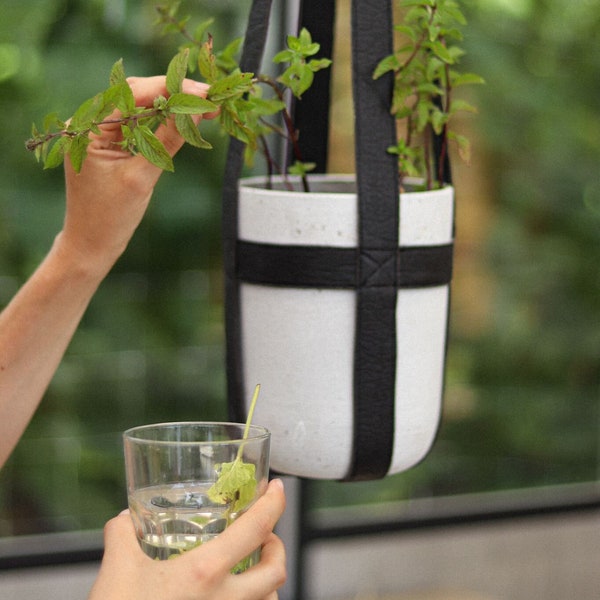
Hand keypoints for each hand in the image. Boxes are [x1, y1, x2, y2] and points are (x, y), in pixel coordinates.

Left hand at [57, 75, 213, 275]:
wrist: (92, 245)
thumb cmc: (110, 218)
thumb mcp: (141, 178)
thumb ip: (167, 141)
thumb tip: (195, 111)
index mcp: (87, 128)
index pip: (133, 94)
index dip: (170, 89)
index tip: (204, 92)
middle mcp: (91, 124)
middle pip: (137, 94)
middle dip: (174, 93)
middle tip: (210, 97)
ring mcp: (101, 133)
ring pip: (141, 107)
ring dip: (172, 105)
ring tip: (205, 106)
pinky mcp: (112, 144)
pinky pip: (141, 124)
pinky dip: (164, 121)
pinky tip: (185, 118)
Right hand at [88, 478, 286, 599]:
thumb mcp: (116, 571)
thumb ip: (122, 535)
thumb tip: (124, 518)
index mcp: (205, 573)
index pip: (255, 529)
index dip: (274, 503)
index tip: (277, 488)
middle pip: (276, 570)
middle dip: (278, 547)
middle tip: (266, 535)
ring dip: (267, 581)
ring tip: (251, 569)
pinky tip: (230, 598)